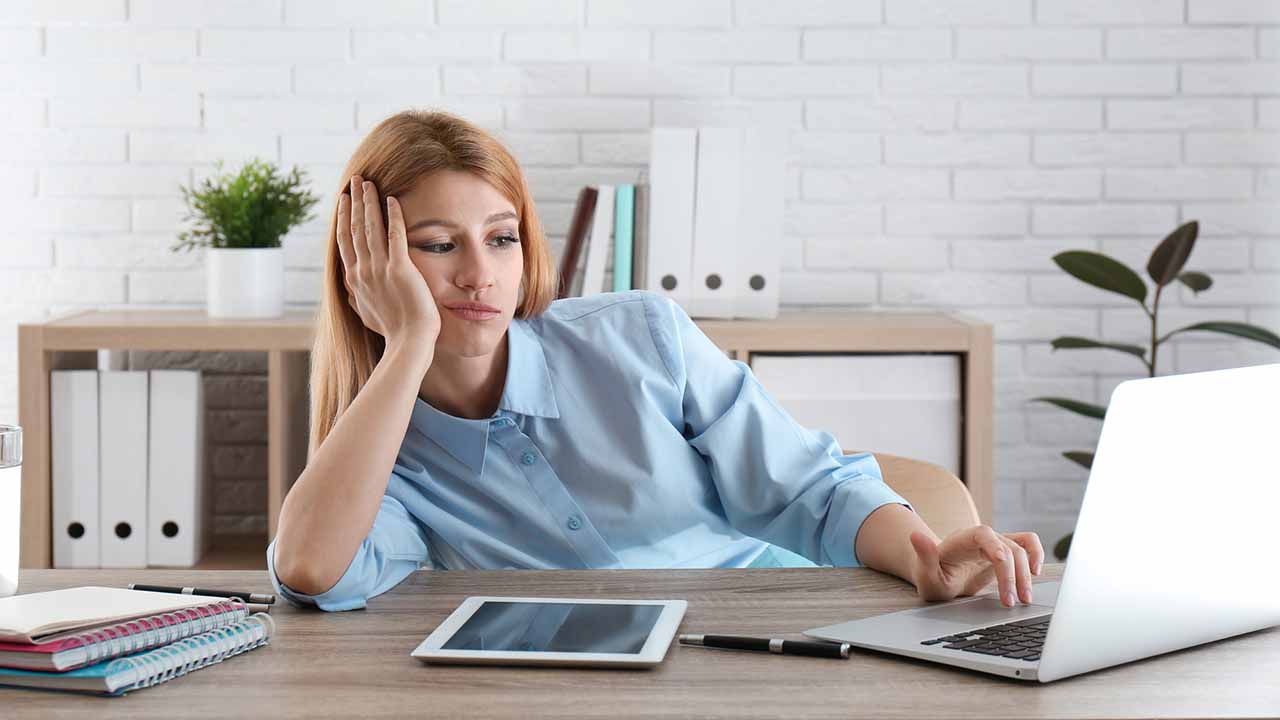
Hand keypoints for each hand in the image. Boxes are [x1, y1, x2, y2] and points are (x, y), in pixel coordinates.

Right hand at [337, 174, 440, 353]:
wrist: (409, 341)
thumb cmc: (392, 330)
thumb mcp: (366, 313)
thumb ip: (357, 297)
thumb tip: (349, 289)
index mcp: (354, 280)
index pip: (345, 241)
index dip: (343, 218)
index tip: (343, 200)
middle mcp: (363, 271)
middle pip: (354, 229)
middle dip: (353, 202)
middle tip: (354, 180)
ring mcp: (380, 269)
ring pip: (369, 227)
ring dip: (368, 202)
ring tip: (367, 182)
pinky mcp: (400, 269)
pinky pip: (395, 235)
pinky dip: (392, 216)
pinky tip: (391, 199)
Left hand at [907, 525, 1044, 607]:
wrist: (939, 576)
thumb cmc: (931, 576)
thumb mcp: (924, 573)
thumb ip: (923, 555)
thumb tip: (915, 535)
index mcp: (962, 538)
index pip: (984, 535)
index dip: (997, 548)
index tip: (1003, 565)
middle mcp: (982, 537)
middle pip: (1007, 547)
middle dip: (1012, 576)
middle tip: (1011, 603)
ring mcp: (995, 543)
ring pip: (1021, 550)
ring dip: (1027, 574)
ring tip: (1024, 599)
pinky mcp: (1005, 552)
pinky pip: (1027, 544)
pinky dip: (1036, 555)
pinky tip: (1036, 575)